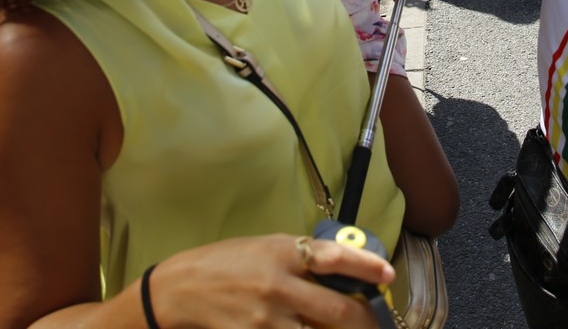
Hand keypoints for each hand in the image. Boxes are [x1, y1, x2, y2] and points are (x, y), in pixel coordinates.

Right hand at [150, 234, 393, 328]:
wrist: (180, 290)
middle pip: (337, 309)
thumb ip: (300, 258)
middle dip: (365, 322)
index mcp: (282, 252)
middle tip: (379, 324)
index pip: (334, 258)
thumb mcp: (264, 247)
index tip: (387, 274)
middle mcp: (278, 285)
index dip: (366, 266)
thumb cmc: (224, 264)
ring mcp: (268, 318)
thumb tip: (340, 270)